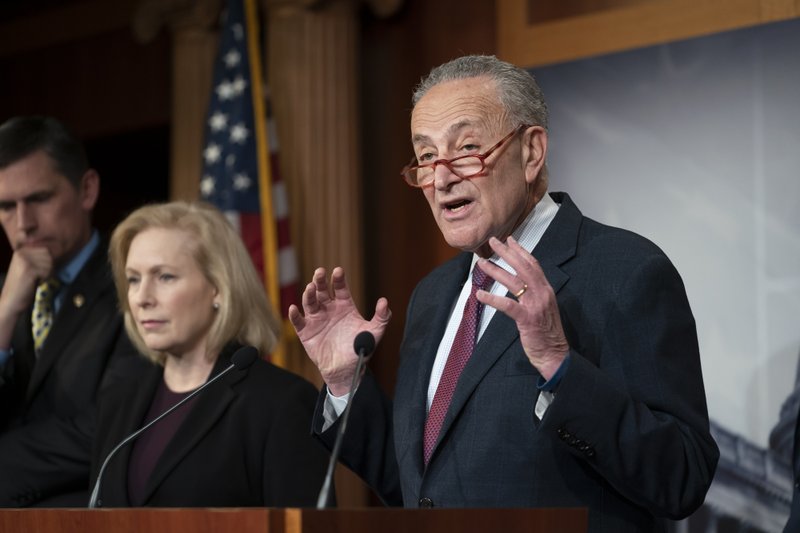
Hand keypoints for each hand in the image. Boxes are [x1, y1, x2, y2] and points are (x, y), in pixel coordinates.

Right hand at [0, 247, 52, 316]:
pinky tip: (34, 283)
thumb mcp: (30, 266)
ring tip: (34, 280)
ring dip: (46, 274)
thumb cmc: (23, 284)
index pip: (46, 250)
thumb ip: (40, 257)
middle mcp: (22, 252)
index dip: (47, 263)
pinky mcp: (29, 269)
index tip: (36, 272)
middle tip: (35, 277)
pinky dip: (45, 279)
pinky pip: (48, 271)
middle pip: (49, 256)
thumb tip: (59, 249)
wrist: (11, 300)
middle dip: (48, 268)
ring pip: (50, 264)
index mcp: (22, 250)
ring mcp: (24, 260)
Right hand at [288, 267, 390, 394]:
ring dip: (309, 294)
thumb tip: (385, 301)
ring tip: (310, 288)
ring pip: (310, 302)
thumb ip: (382, 317)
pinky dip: (295, 315)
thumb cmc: (360, 349)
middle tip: (320, 272)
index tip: (338, 271)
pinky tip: (293, 308)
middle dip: (320, 281)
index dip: (339, 279)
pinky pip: (298, 321)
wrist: (346, 370)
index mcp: (344, 306)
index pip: (341, 288)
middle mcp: (329, 309)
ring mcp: (316, 319)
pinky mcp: (306, 332)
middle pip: (322, 291)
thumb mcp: (374, 332)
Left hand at [476, 236, 567, 379]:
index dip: (520, 251)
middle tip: (492, 242)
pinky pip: (507, 305)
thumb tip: (520, 285)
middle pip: (523, 267)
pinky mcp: (527, 319)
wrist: (555, 354)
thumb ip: (533, 295)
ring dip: (495, 271)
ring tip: (481, 263)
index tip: (509, 240)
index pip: (533, 264)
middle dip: (507, 252)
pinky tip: (480, 294)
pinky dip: (492, 299)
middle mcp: (542, 293)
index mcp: (546, 290)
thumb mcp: (543, 308)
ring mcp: (535, 305)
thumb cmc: (546, 334)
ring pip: (513, 282)